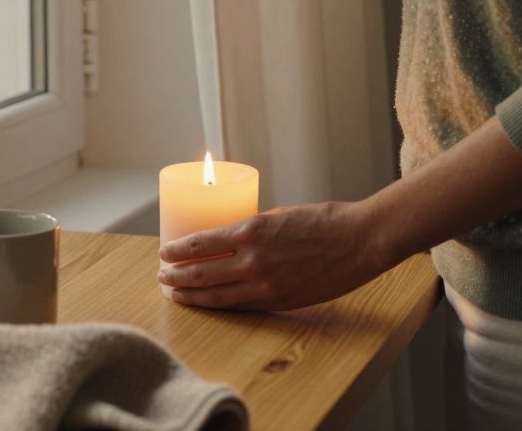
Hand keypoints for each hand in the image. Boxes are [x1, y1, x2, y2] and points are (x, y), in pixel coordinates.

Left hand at [157, 200, 395, 310]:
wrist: (359, 241)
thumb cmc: (324, 221)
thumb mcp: (279, 215)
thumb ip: (252, 229)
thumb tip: (230, 239)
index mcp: (250, 231)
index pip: (200, 245)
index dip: (177, 251)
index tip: (164, 253)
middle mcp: (253, 260)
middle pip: (202, 274)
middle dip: (177, 276)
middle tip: (162, 276)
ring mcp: (266, 285)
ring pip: (217, 296)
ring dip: (192, 296)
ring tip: (175, 294)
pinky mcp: (279, 301)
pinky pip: (241, 305)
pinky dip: (220, 305)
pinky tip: (208, 304)